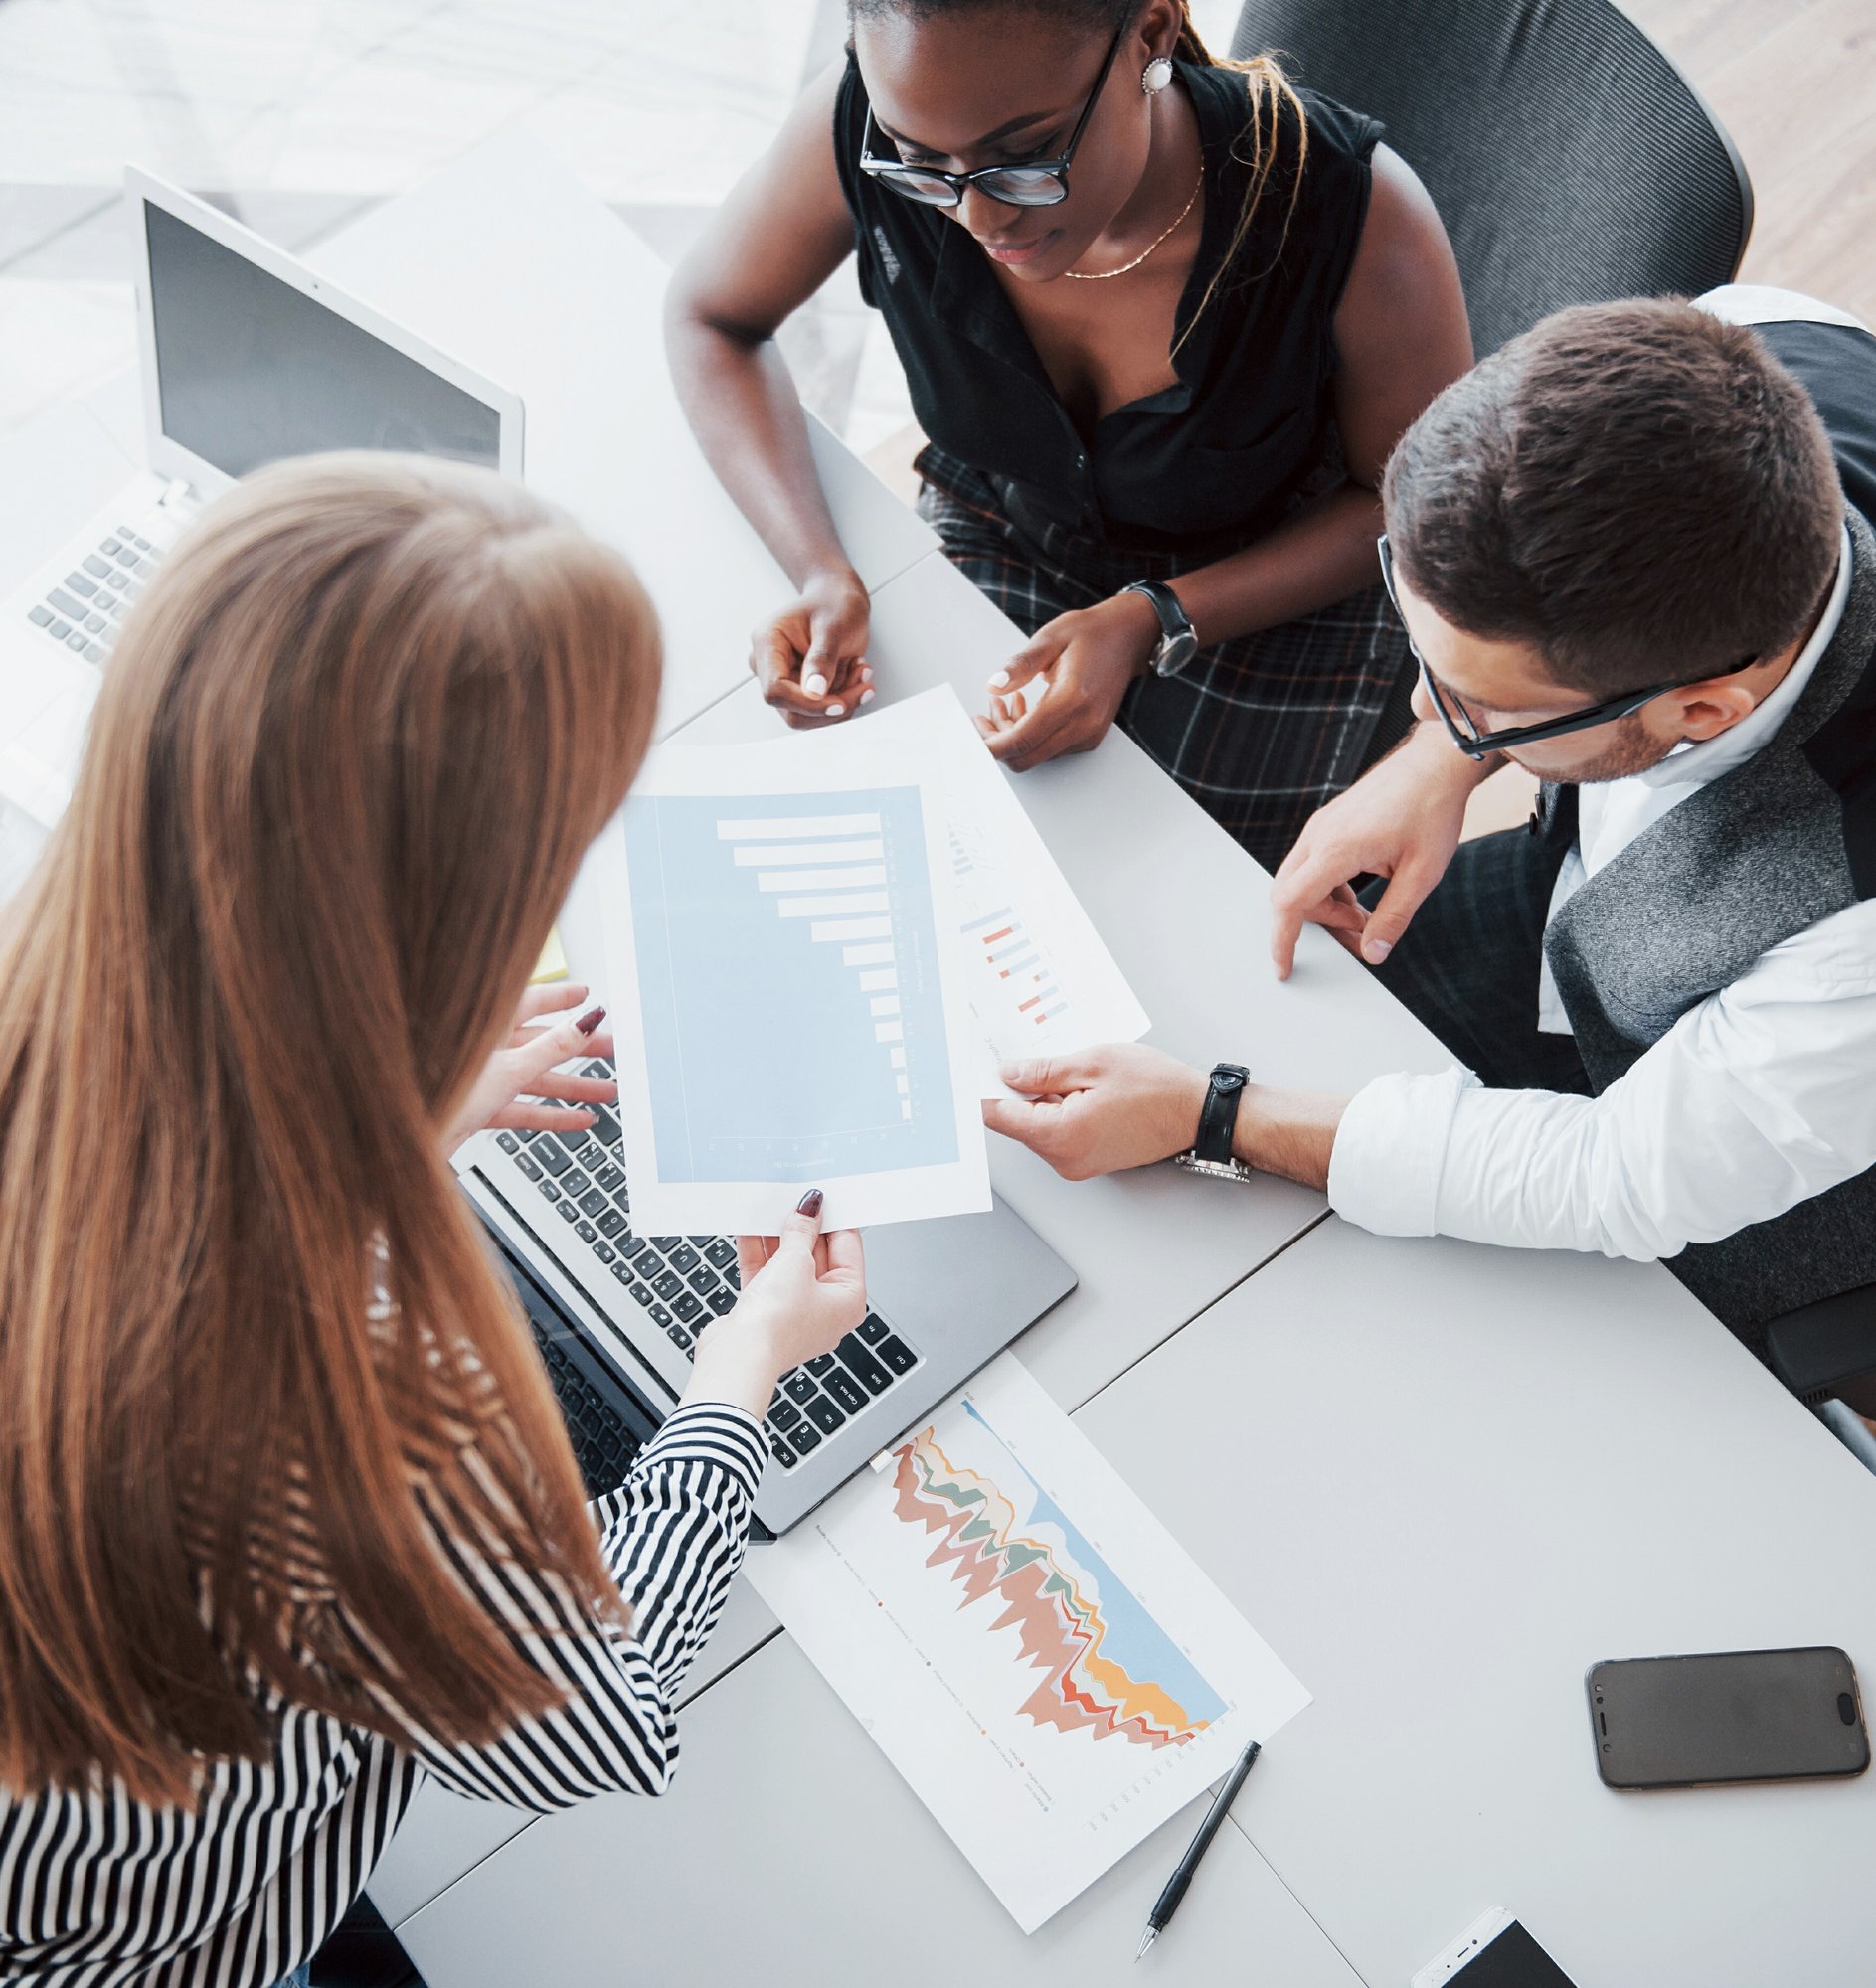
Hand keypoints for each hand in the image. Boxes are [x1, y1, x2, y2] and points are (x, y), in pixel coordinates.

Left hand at [442, 984, 614, 1153]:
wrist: (404, 1140)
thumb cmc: (437, 1093)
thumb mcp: (510, 1068)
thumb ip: (552, 1047)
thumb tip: (587, 1021)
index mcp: (484, 1024)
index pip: (531, 1001)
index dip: (562, 998)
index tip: (585, 995)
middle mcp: (482, 1048)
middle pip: (540, 1042)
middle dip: (579, 1049)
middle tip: (612, 1049)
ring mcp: (480, 1078)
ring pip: (534, 1078)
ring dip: (572, 1087)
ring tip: (607, 1091)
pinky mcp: (478, 1107)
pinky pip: (521, 1106)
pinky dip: (549, 1113)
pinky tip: (577, 1120)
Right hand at [687, 1191, 866, 1418]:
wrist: (738, 1356)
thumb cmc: (777, 1324)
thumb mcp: (795, 1263)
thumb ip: (801, 1232)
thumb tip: (810, 1209)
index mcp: (848, 1300)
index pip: (847, 1247)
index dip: (834, 1218)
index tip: (822, 1195)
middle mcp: (824, 1308)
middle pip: (817, 1254)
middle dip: (802, 1226)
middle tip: (792, 1198)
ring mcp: (793, 1310)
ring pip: (788, 1263)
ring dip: (777, 1237)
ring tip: (769, 1208)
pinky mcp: (766, 1311)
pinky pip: (766, 1274)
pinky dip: (758, 1252)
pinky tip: (749, 1228)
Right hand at [749, 566, 874, 728]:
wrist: (838, 601)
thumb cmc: (834, 604)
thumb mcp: (833, 625)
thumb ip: (822, 658)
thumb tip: (814, 693)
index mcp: (767, 643)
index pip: (775, 690)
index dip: (807, 703)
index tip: (839, 703)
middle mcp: (768, 666)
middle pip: (792, 710)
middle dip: (832, 706)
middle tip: (864, 685)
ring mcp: (783, 680)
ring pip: (808, 716)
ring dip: (843, 701)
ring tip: (861, 671)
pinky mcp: (799, 691)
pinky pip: (821, 711)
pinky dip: (845, 699)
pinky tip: (856, 674)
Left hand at [978, 591, 1160, 771]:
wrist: (1128, 638)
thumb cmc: (1091, 634)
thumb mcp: (1050, 638)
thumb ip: (1020, 665)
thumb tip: (994, 684)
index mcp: (1071, 700)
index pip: (1021, 740)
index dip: (989, 744)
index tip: (970, 733)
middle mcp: (1082, 725)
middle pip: (1025, 757)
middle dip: (997, 742)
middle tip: (983, 716)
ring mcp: (1088, 735)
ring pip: (1035, 755)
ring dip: (1012, 736)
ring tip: (1005, 702)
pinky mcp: (1089, 737)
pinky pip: (1050, 749)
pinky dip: (1030, 735)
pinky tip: (1024, 708)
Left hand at [981, 1044, 1207, 1180]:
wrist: (1197, 1112)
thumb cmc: (1156, 1087)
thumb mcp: (1093, 1063)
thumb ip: (1043, 1071)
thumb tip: (1009, 1074)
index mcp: (1061, 1135)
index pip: (1000, 1116)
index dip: (985, 1089)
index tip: (978, 1068)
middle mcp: (1065, 1159)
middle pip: (1018, 1122)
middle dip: (1018, 1089)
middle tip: (1028, 1056)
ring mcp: (1077, 1163)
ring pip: (1038, 1126)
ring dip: (1044, 1098)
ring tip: (1073, 1071)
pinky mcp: (1089, 1160)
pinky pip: (1059, 1133)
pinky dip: (1060, 1109)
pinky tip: (1082, 1087)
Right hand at [1268, 721, 1490, 978]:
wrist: (1435, 763)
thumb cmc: (1432, 810)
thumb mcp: (1422, 873)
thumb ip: (1394, 917)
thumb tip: (1374, 954)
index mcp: (1337, 848)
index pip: (1290, 903)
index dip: (1282, 941)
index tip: (1284, 967)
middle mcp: (1320, 835)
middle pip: (1291, 895)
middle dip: (1317, 924)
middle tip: (1356, 937)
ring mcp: (1322, 827)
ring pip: (1301, 881)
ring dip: (1326, 906)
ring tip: (1365, 917)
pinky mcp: (1329, 823)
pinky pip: (1313, 865)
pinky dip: (1329, 888)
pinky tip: (1360, 894)